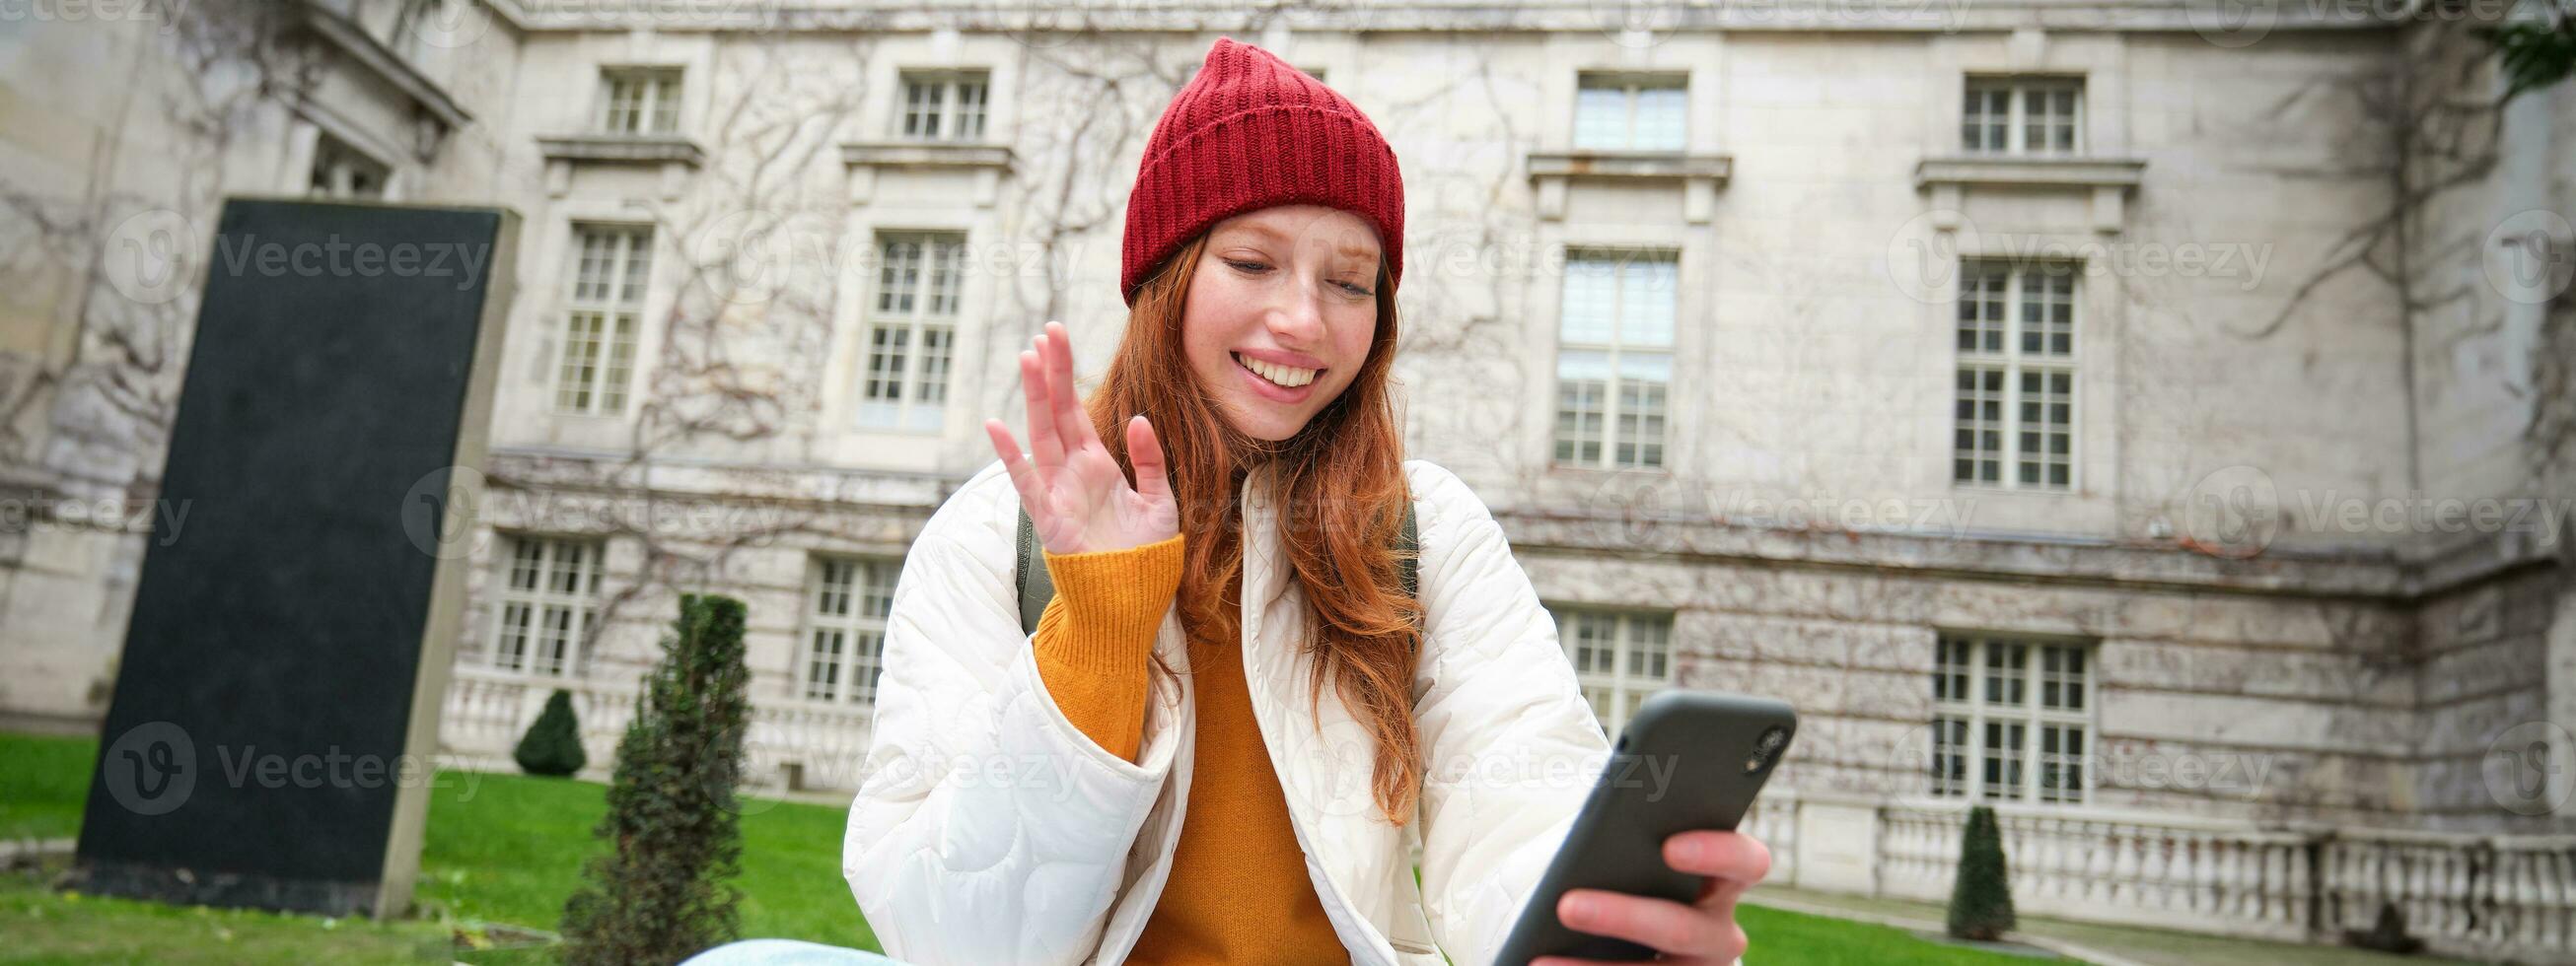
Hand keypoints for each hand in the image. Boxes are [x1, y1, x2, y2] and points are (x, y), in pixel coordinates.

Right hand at [983, 320, 1179, 554]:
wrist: (1133, 599)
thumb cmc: (1145, 556)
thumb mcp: (1160, 502)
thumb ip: (1150, 460)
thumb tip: (1139, 417)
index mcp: (1098, 465)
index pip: (1078, 410)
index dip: (1069, 375)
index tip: (1057, 338)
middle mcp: (1073, 472)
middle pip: (1058, 412)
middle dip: (1052, 372)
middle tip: (1046, 331)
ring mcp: (1058, 492)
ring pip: (1042, 435)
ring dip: (1036, 397)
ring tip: (1028, 357)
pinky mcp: (1050, 518)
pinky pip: (1027, 482)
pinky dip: (1010, 455)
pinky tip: (997, 424)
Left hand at [1535, 831, 1771, 965]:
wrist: (1641, 928)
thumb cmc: (1642, 869)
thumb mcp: (1647, 853)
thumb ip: (1638, 839)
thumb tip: (1596, 832)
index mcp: (1727, 880)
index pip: (1746, 862)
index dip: (1715, 853)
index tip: (1669, 848)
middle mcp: (1720, 932)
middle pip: (1681, 929)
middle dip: (1621, 917)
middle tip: (1567, 906)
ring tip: (1541, 962)